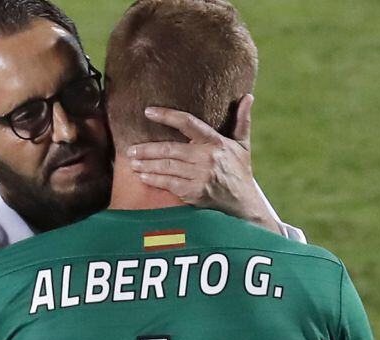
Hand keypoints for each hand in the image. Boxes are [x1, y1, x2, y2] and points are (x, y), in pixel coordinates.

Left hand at [128, 95, 280, 233]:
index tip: (148, 111)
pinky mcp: (193, 193)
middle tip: (130, 149)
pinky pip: (168, 184)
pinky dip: (153, 180)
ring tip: (132, 162)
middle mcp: (206, 158)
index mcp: (216, 142)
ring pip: (166, 167)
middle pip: (169, 149)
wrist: (243, 202)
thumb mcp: (243, 145)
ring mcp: (199, 177)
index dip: (166, 116)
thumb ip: (242, 120)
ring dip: (146, 165)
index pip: (188, 123)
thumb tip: (248, 97)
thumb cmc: (239, 170)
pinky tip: (143, 176)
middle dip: (147, 149)